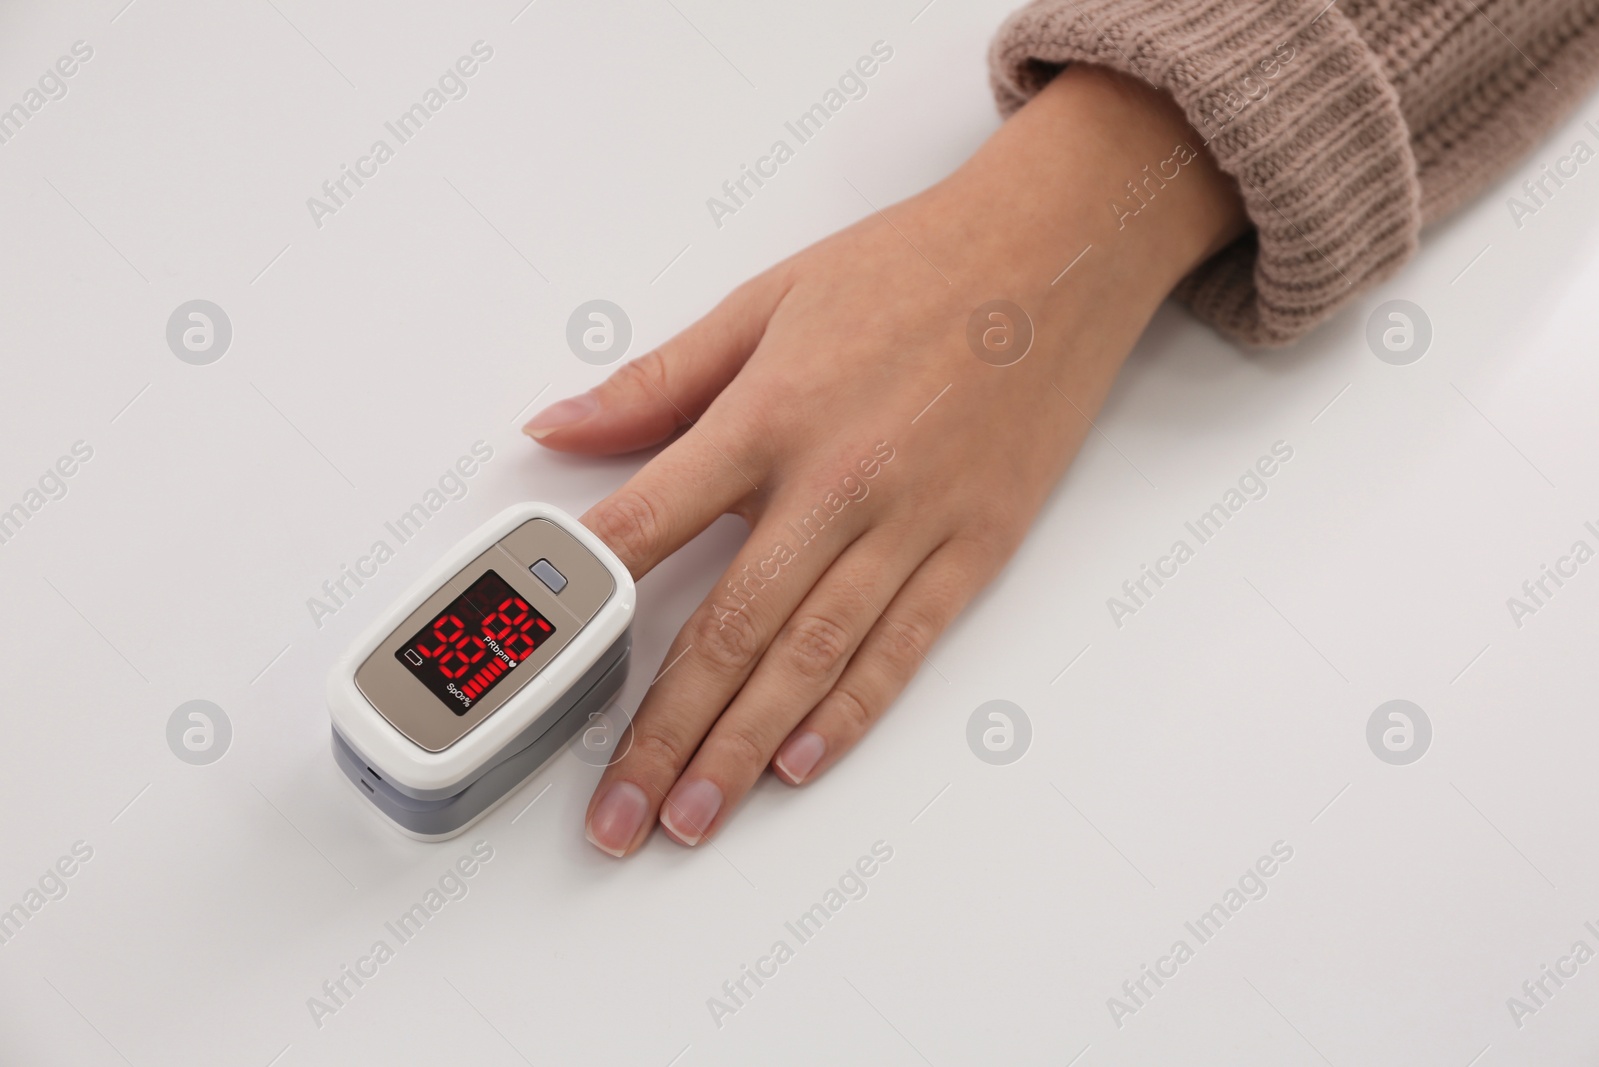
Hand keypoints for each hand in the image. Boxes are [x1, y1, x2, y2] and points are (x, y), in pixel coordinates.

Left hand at [525, 65, 1245, 855]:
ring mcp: (911, 523)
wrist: (1057, 252)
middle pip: (727, 629)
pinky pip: (901, 647)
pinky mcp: (974, 547)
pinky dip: (849, 712)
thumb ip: (658, 382)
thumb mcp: (765, 300)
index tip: (539, 670)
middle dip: (662, 733)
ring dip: (743, 749)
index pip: (649, 524)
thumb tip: (556, 428)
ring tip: (691, 817)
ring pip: (809, 658)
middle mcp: (835, 482)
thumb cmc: (911, 269)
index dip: (585, 601)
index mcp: (769, 415)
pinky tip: (799, 765)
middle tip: (615, 814)